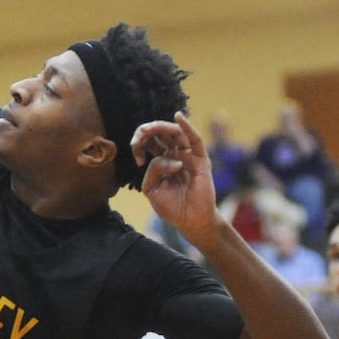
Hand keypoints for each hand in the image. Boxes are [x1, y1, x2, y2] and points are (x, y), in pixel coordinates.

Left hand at [133, 112, 217, 237]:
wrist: (190, 221)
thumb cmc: (171, 206)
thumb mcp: (152, 188)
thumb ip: (154, 170)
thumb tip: (170, 159)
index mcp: (162, 159)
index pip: (150, 142)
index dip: (140, 143)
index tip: (138, 158)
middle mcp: (175, 154)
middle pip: (161, 133)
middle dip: (147, 131)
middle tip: (138, 137)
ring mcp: (188, 156)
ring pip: (176, 133)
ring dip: (161, 127)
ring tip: (148, 129)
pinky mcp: (201, 161)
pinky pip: (195, 140)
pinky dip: (188, 127)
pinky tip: (178, 117)